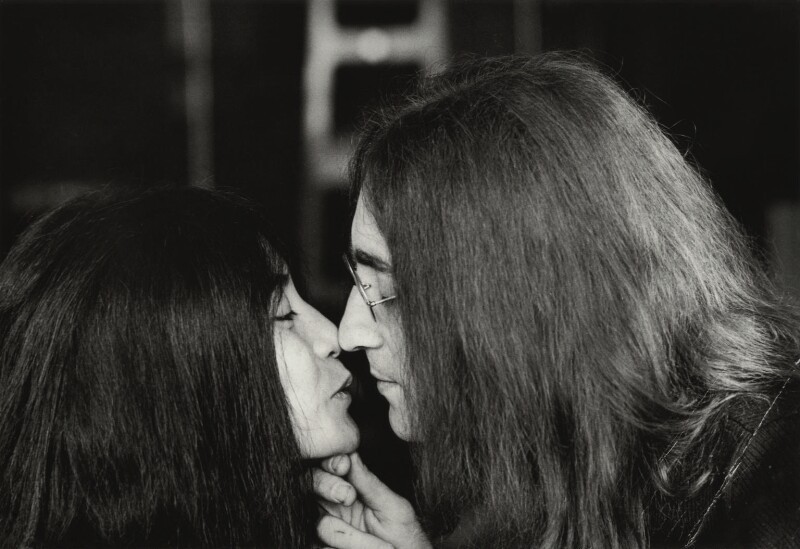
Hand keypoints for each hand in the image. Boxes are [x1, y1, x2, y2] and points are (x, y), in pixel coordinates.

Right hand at [314, 452, 431, 548]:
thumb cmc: (403, 536)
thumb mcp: (390, 506)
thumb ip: (368, 482)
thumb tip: (351, 453)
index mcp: (348, 488)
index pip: (328, 468)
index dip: (330, 463)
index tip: (343, 465)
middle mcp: (331, 507)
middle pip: (310, 487)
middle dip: (327, 486)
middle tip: (348, 496)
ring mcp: (325, 531)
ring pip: (322, 525)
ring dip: (353, 537)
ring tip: (382, 547)